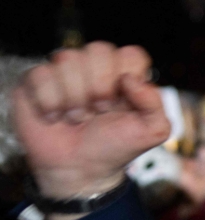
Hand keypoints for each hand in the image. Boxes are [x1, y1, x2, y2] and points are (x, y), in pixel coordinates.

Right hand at [12, 42, 170, 198]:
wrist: (79, 169)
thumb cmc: (114, 146)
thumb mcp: (151, 131)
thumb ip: (155, 104)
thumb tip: (130, 79)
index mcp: (125, 74)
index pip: (131, 54)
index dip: (127, 81)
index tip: (122, 106)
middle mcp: (95, 67)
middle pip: (99, 50)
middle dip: (101, 89)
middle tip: (99, 112)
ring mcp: (64, 71)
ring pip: (68, 59)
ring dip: (74, 98)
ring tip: (77, 117)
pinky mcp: (36, 80)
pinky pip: (41, 74)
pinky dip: (49, 102)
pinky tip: (54, 116)